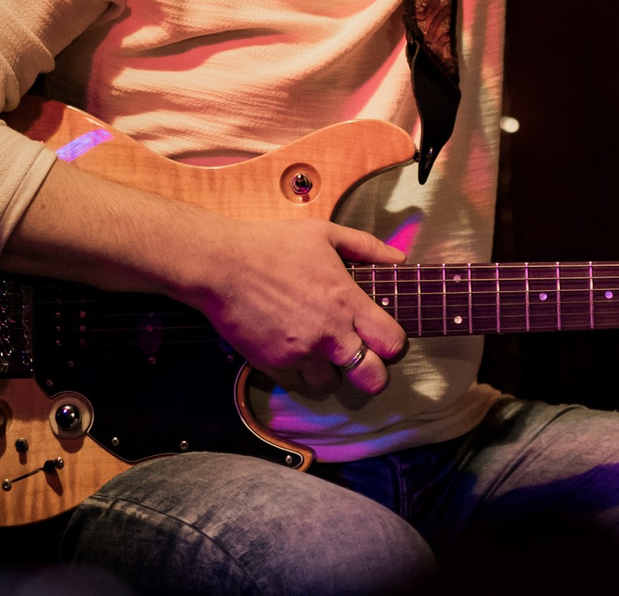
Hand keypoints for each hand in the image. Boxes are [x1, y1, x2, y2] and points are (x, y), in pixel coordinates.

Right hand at [186, 214, 407, 396]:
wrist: (220, 264)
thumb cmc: (272, 244)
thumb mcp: (324, 233)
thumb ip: (366, 247)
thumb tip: (398, 259)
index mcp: (346, 301)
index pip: (392, 343)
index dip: (393, 344)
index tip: (384, 338)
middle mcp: (328, 333)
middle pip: (372, 379)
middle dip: (373, 373)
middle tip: (364, 360)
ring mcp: (299, 352)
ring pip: (331, 385)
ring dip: (331, 371)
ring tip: (322, 351)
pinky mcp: (272, 364)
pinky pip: (297, 384)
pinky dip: (299, 373)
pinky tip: (294, 350)